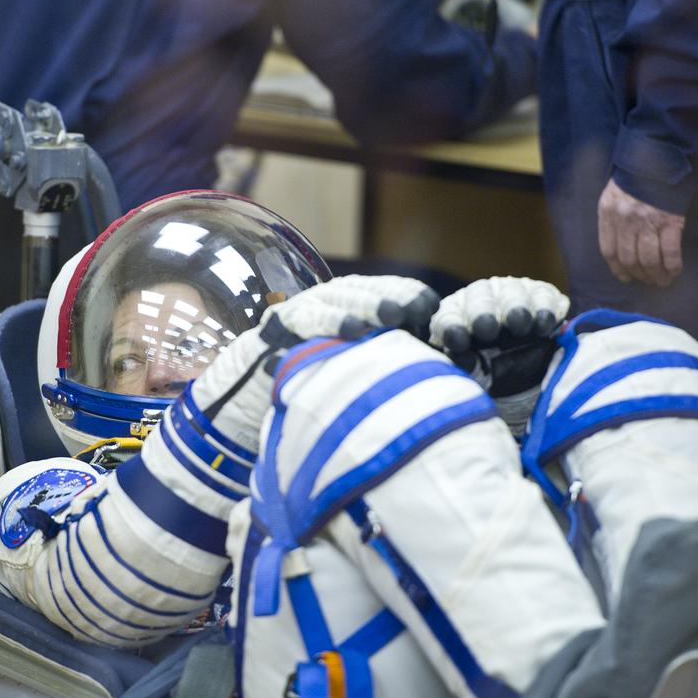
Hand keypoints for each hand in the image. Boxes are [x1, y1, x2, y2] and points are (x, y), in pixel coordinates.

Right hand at [189, 275, 439, 453]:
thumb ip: (392, 365)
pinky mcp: (277, 326)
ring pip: (338, 299)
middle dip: (394, 297)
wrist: (249, 405)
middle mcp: (328, 305)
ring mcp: (302, 312)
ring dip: (367, 305)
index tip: (432, 309)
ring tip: (393, 316)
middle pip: (365, 292)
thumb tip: (447, 368)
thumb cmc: (313, 396)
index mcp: (351, 310)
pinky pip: (305, 318)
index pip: (383, 292)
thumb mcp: (357, 377)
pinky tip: (352, 331)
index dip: (408, 296)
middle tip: (420, 309)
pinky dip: (329, 322)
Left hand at [430, 276, 569, 435]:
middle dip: (482, 313)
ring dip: (515, 309)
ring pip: (511, 293)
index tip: (458, 342)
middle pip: (478, 298)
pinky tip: (544, 325)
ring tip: (518, 324)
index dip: (452, 328)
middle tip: (487, 327)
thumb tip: (461, 359)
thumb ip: (465, 366)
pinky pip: (542, 297)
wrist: (530, 375)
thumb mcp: (474, 374)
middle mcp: (479, 297)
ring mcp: (511, 292)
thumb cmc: (490, 374)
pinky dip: (544, 309)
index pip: (448, 318)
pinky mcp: (541, 295)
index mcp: (454, 317)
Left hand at [598, 179, 684, 287]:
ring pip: (648, 260)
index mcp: (608, 214)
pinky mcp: (670, 221)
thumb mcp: (611, 196)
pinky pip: (670, 252)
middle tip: (647, 281)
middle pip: (629, 259)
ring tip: (661, 281)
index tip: (626, 278)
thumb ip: (611, 220)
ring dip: (656, 275)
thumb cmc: (633, 178)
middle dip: (639, 275)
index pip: (608, 250)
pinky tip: (674, 272)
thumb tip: (616, 248)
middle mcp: (625, 220)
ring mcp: (648, 221)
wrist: (656, 157)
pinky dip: (672, 266)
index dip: (617, 269)